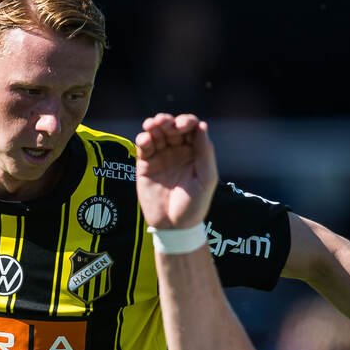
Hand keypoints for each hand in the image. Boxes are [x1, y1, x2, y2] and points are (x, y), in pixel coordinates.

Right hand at [135, 113, 216, 231]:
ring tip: (152, 125)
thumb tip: (202, 125)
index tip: (182, 126)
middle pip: (171, 127)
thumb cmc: (195, 205)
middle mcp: (177, 151)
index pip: (190, 128)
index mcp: (195, 152)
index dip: (186, 122)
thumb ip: (205, 152)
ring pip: (156, 133)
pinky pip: (143, 147)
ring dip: (154, 125)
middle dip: (168, 121)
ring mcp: (161, 157)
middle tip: (166, 124)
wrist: (174, 227)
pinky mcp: (145, 165)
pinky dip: (143, 139)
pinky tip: (145, 139)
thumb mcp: (207, 178)